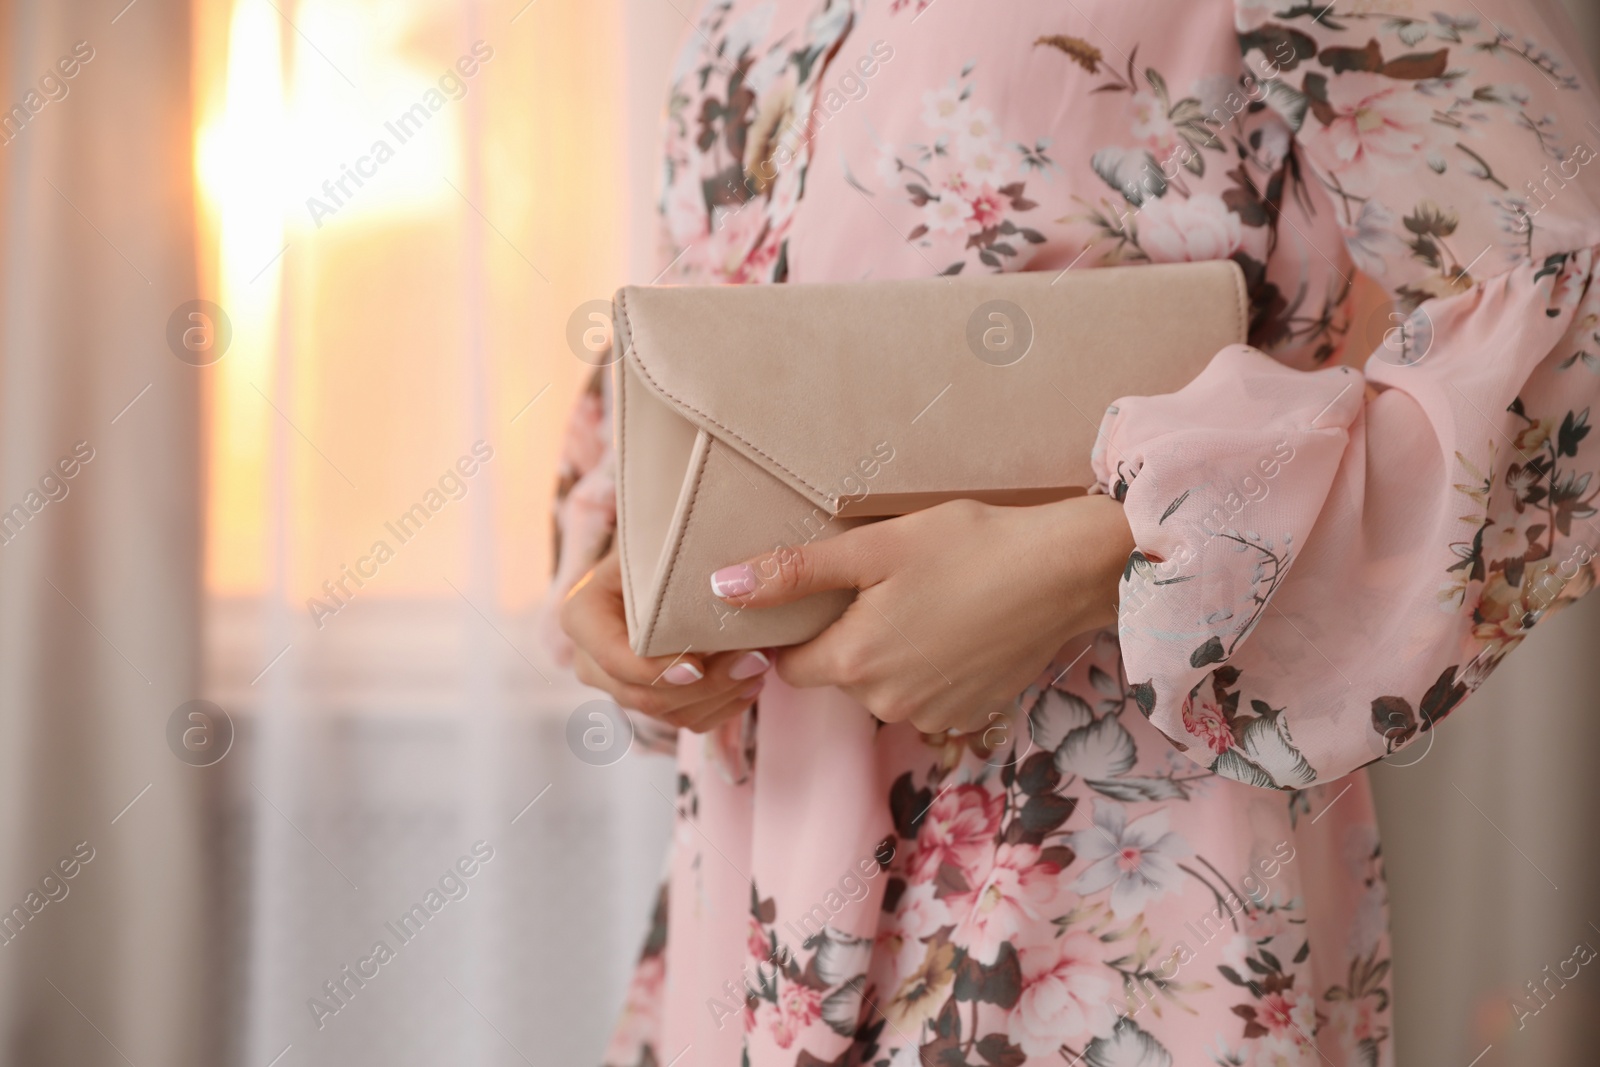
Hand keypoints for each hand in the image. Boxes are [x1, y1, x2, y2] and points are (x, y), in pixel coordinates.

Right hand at [561, 549, 771, 732]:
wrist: (655, 564)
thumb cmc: (657, 546)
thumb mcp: (654, 542)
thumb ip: (671, 560)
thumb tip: (728, 581)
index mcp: (582, 617)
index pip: (615, 659)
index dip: (656, 670)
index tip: (699, 665)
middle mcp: (591, 660)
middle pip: (644, 695)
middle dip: (706, 684)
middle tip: (754, 659)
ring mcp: (619, 687)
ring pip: (670, 714)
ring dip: (722, 696)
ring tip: (761, 665)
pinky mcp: (649, 701)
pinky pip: (686, 720)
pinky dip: (723, 707)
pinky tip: (752, 682)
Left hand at [708, 495, 1133, 733]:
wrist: (1064, 572)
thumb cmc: (969, 546)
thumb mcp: (875, 546)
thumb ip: (795, 573)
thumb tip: (721, 588)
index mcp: (853, 663)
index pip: (790, 665)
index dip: (798, 631)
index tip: (823, 596)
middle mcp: (885, 703)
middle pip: (838, 675)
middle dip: (850, 636)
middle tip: (887, 583)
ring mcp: (931, 715)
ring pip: (882, 686)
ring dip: (891, 652)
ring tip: (928, 599)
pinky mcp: (968, 714)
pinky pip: (925, 694)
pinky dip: (930, 666)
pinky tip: (957, 624)